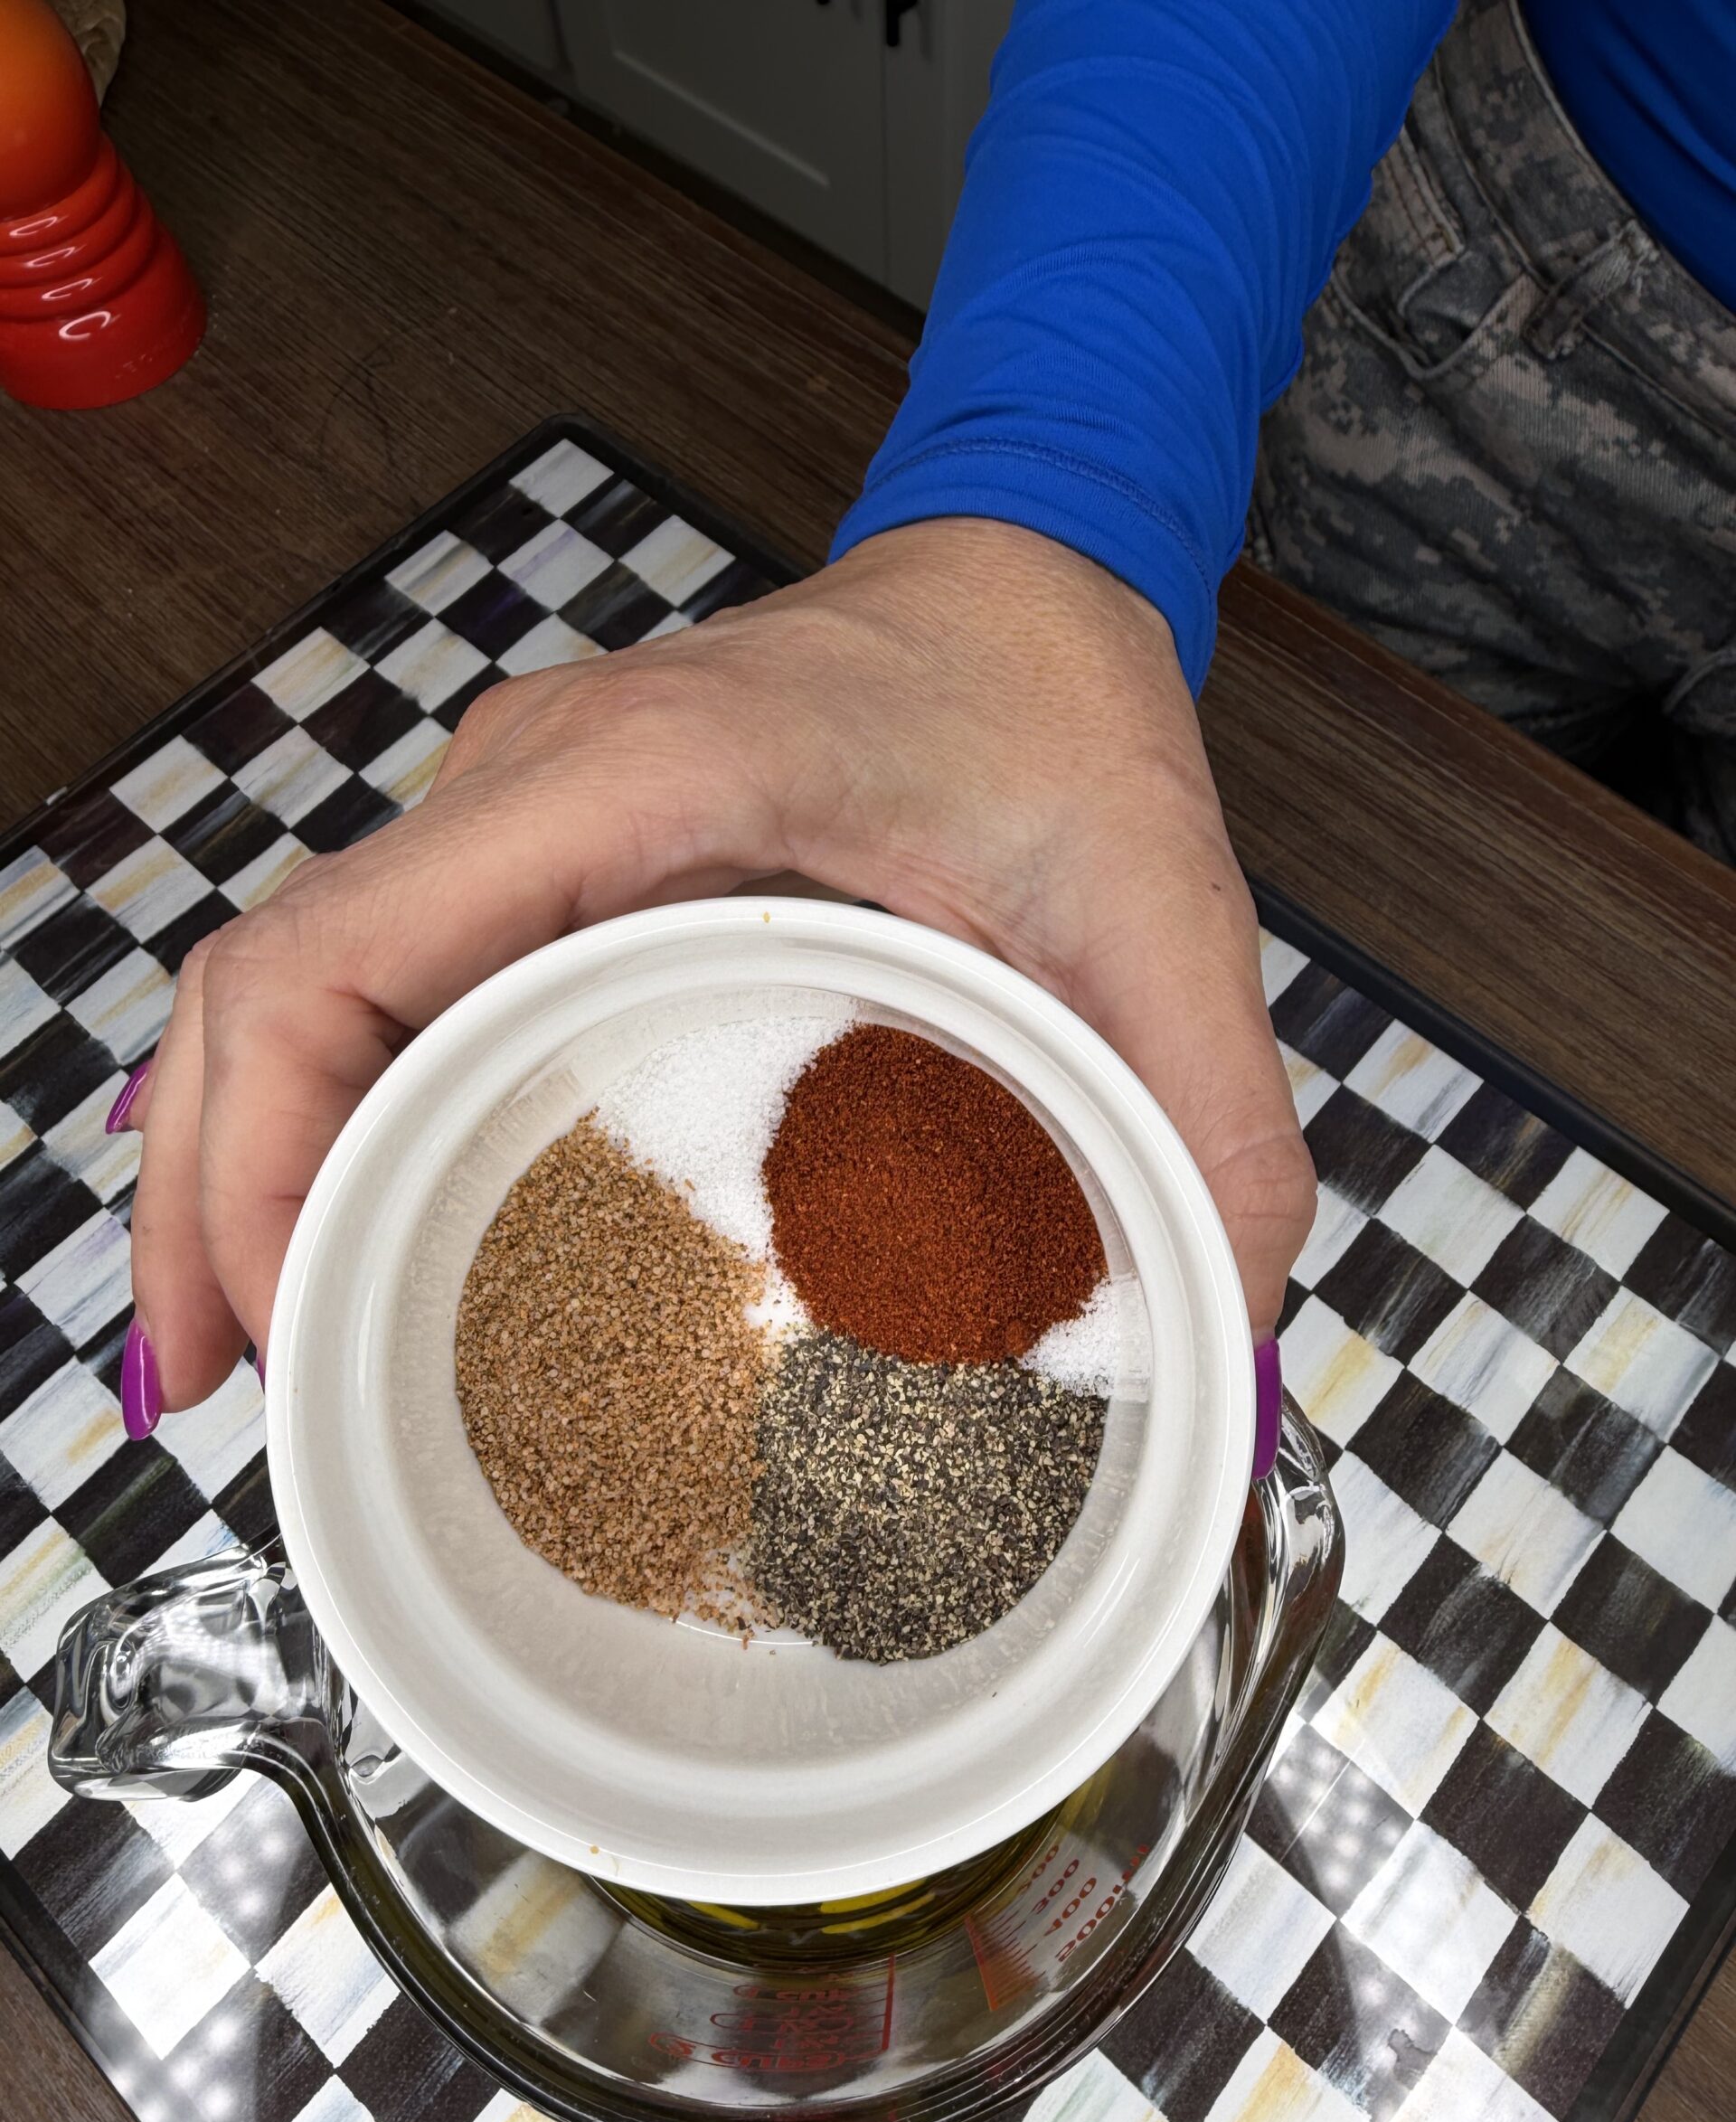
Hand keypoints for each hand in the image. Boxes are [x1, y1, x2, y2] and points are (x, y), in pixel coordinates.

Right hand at [124, 518, 1313, 1423]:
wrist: (1021, 584)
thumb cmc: (1055, 710)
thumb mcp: (1162, 918)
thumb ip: (1210, 1127)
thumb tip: (1213, 1350)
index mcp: (647, 786)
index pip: (341, 953)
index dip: (265, 1152)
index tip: (280, 1320)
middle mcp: (531, 789)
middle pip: (263, 985)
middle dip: (213, 1197)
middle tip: (231, 1392)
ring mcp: (512, 819)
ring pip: (288, 983)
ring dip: (241, 1158)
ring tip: (257, 1348)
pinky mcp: (532, 859)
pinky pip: (374, 983)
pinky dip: (323, 1111)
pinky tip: (338, 1231)